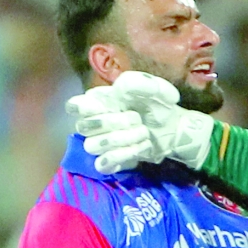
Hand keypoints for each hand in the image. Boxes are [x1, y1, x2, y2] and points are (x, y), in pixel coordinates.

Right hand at [67, 72, 214, 173]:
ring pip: (93, 146)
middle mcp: (95, 123)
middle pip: (83, 127)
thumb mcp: (154, 88)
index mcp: (98, 102)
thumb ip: (137, 83)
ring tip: (144, 134)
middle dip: (114, 123)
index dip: (83, 108)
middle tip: (138, 120)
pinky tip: (138, 150)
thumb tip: (120, 89)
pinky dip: (122, 156)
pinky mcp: (111, 161)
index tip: (105, 106)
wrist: (174, 129)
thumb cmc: (158, 106)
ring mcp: (101, 144)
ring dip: (122, 140)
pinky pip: (102, 164)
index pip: (73, 106)